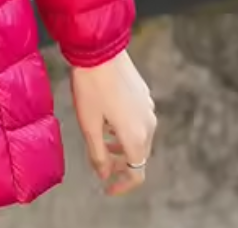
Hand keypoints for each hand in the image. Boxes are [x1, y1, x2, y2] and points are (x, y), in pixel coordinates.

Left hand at [70, 50, 156, 195]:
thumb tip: (103, 174)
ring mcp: (148, 108)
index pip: (136, 174)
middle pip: (139, 157)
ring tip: (102, 142)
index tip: (106, 189)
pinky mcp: (144, 95)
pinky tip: (109, 120)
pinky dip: (125, 130)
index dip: (122, 186)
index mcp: (136, 137)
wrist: (99, 49)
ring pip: (139, 138)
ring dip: (122, 147)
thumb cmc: (90, 86)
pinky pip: (139, 121)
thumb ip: (97, 154)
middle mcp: (149, 125)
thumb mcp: (89, 124)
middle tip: (100, 165)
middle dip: (120, 166)